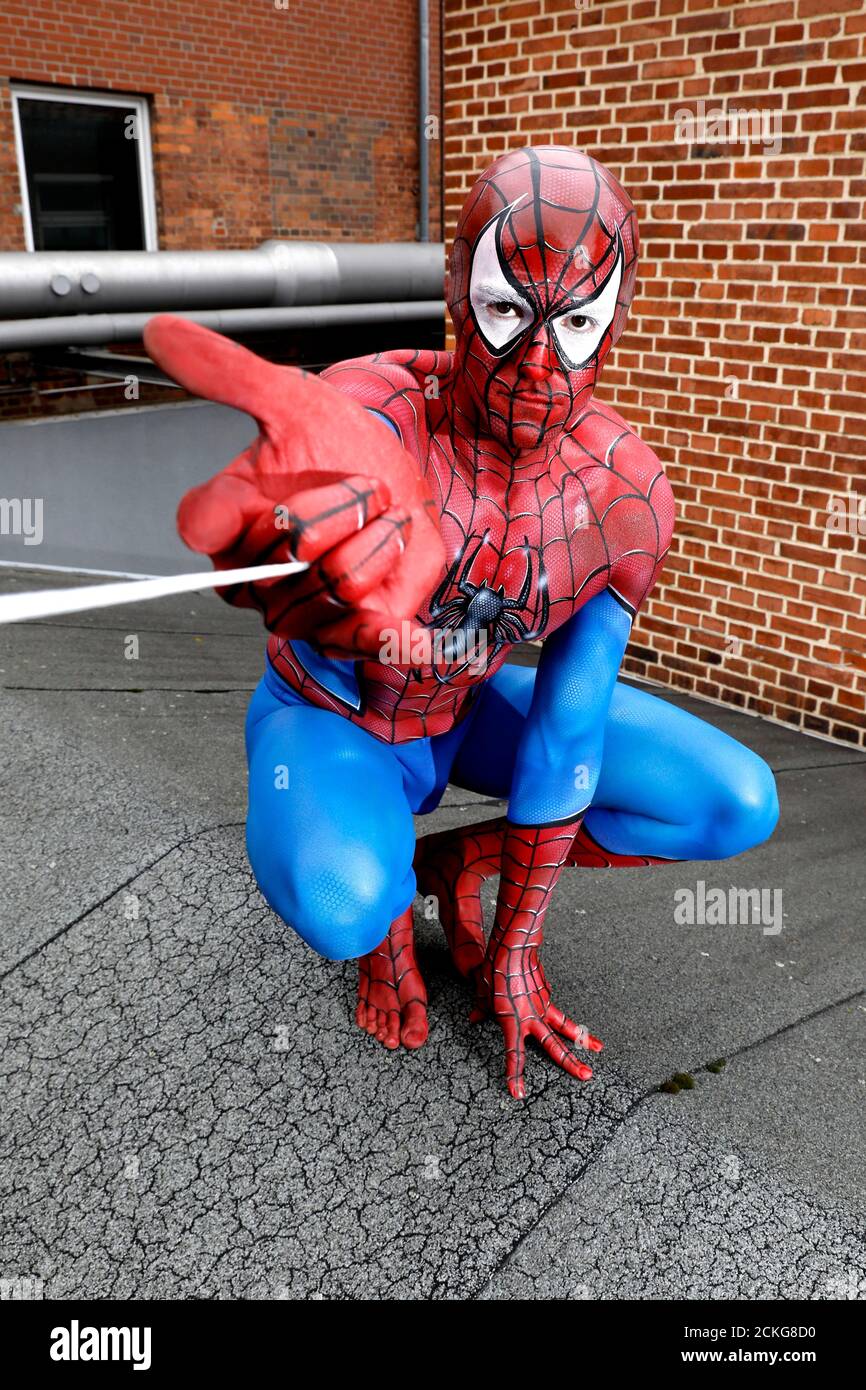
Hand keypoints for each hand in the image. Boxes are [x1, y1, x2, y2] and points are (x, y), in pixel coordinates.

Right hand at [143, 315, 443, 656]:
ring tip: (382, 522)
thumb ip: (227, 372)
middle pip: (288, 547)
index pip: (202, 529)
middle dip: (343, 506)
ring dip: (378, 539)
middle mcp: (255, 575)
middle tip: (363, 488)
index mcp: (226, 524)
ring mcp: (300, 610)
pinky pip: (364, 638)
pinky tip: (399, 629)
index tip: (274, 492)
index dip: (241, 511)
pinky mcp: (347, 633)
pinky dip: (386, 637)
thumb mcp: (289, 400)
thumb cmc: (338, 450)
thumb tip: (162, 332)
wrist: (401, 488)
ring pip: (336, 580)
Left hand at [472, 941, 602, 1098]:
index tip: (519, 1093)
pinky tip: (543, 1003)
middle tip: (586, 1076)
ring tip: (598, 1048)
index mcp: (513, 1022)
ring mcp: (543, 1005)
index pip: (514, 1055)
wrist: (513, 948)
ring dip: (582, 1038)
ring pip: (565, 1026)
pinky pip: (552, 1008)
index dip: (515, 1076)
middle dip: (571, 1062)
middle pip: (554, 1045)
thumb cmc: (495, 971)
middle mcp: (532, 1017)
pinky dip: (554, 1012)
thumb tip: (474, 1018)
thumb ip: (481, 1010)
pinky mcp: (547, 994)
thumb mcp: (482, 995)